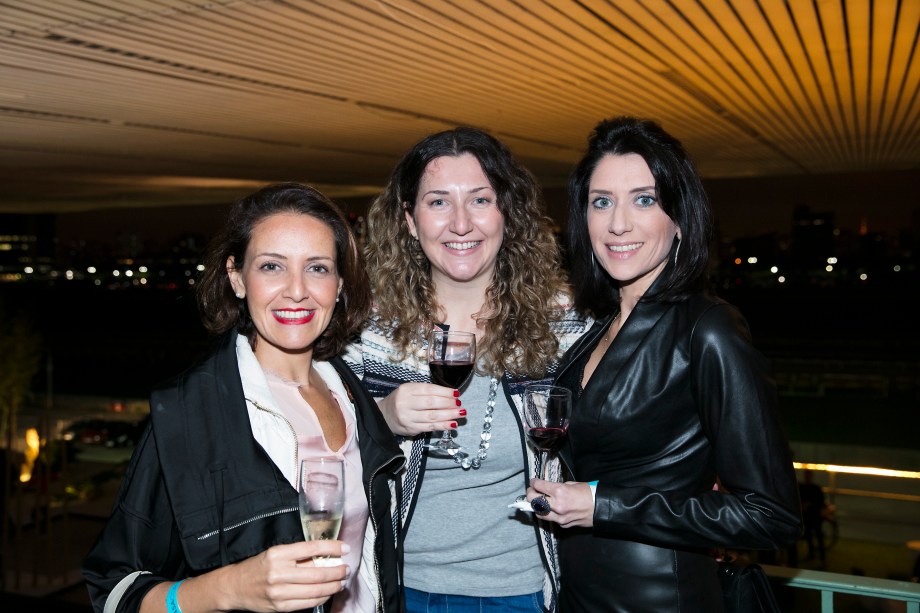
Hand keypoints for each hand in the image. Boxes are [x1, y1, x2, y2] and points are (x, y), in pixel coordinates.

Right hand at [206, 540, 349, 611]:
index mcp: (278, 554)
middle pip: (317, 573)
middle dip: (337, 571)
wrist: (235, 586)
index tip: (345, 548)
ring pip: (315, 590)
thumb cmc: (258, 567)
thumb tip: (326, 554)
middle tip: (346, 568)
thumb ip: (299, 555)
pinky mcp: (280, 606)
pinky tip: (328, 592)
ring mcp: (279, 592)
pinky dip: (322, 597)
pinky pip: (308, 603)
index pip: (311, 548)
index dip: (332, 548)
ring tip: (341, 581)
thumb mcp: (276, 553)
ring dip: (333, 586)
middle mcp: (278, 572)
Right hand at [376, 382, 464, 436]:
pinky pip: (430, 427)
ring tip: (461, 413)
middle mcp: (405, 403)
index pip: (429, 390)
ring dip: (449, 415)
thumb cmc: (401, 400)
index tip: (456, 393)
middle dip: (448, 404)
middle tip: (460, 404)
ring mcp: (408, 417)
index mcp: (406, 390)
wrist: (384, 415)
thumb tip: (450, 395)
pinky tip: (453, 424)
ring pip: (432, 417)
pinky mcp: (411, 429)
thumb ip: (426, 391)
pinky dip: (443, 426)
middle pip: (431, 403)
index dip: (444, 392)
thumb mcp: (410, 390)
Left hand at [526, 478, 594, 528]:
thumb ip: (559, 486)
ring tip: (538, 501)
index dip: (533, 482)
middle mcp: (557, 505)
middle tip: (532, 490)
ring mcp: (559, 517)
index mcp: (560, 491)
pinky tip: (550, 509)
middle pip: (533, 500)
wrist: (602, 508)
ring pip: (539, 512)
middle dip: (530, 493)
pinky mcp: (563, 525)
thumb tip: (550, 487)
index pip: (538, 486)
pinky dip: (548, 513)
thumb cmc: (590, 493)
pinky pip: (551, 519)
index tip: (533, 481)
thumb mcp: (573, 484)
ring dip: (536, 506)